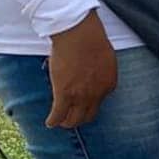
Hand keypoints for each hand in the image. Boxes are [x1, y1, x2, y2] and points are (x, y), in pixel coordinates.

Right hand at [46, 11, 117, 127]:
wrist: (80, 35)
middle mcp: (97, 94)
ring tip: (60, 122)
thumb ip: (100, 70)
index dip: (89, 103)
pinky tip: (49, 123)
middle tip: (71, 118)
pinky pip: (58, 114)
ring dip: (66, 122)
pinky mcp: (64, 94)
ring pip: (73, 119)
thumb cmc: (92, 39)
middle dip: (79, 118)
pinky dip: (53, 121)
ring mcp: (81, 96)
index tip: (81, 102)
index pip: (99, 102)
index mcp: (109, 84)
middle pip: (88, 115)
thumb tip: (92, 72)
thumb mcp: (105, 58)